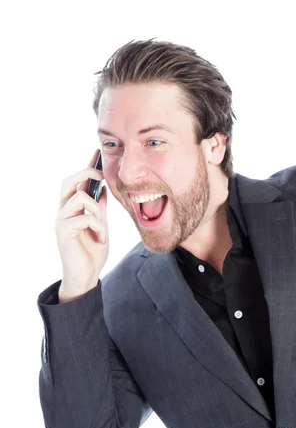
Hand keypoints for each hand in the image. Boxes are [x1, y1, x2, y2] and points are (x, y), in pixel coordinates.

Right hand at [55, 148, 108, 299]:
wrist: (86, 275)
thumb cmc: (92, 251)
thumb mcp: (100, 225)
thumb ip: (99, 208)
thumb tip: (103, 188)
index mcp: (72, 208)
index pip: (76, 182)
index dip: (86, 167)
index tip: (97, 152)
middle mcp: (63, 211)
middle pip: (69, 181)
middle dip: (87, 173)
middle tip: (102, 177)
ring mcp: (61, 221)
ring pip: (79, 197)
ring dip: (97, 211)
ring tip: (103, 227)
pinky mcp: (62, 232)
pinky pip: (85, 217)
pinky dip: (98, 227)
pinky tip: (100, 239)